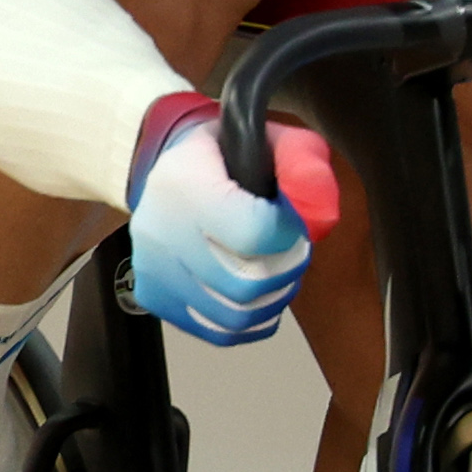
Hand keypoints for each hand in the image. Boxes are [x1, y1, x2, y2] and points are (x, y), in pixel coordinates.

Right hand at [124, 94, 341, 344]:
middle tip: (291, 252)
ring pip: (232, 315)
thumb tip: (318, 220)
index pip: (252, 232)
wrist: (169, 170)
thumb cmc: (228, 157)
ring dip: (270, 300)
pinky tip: (256, 298)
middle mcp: (162, 230)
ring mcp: (154, 269)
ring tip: (276, 274)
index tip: (292, 222)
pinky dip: (247, 322)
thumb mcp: (273, 140)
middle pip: (244, 283)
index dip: (289, 233)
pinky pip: (214, 331)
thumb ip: (304, 165)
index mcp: (188, 183)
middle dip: (285, 271)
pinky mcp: (154, 295)